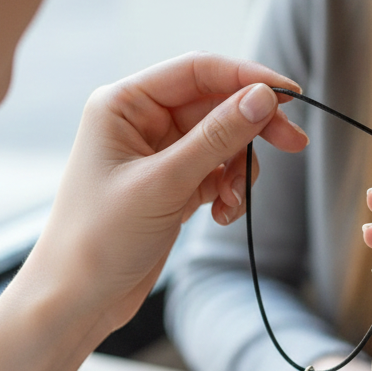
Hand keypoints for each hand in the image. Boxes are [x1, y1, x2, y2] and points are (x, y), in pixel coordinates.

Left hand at [0, 53, 307, 370]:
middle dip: (252, 128)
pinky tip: (222, 215)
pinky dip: (228, 190)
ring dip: (238, 169)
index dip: (247, 77)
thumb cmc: (99, 239)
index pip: (197, 71)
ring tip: (232, 202)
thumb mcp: (164, 183)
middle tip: (294, 144)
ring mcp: (157, 154)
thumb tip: (263, 97)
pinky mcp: (171, 184)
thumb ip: (217, 137)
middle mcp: (141, 121)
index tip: (290, 96)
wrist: (77, 299)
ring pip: (221, 141)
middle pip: (215, 105)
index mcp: (124, 104)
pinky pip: (215, 172)